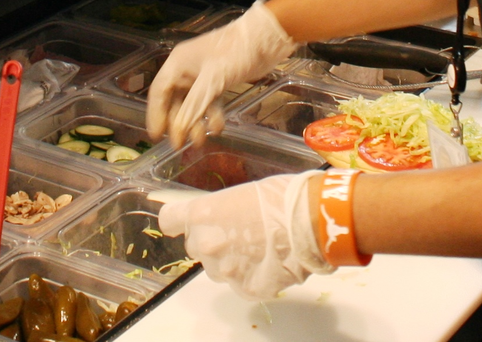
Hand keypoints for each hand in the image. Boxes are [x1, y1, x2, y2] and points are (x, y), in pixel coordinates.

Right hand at [147, 0, 296, 147]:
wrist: (266, 38)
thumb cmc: (235, 52)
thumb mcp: (213, 80)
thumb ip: (194, 106)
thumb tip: (178, 131)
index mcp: (178, 62)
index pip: (159, 91)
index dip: (155, 115)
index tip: (156, 137)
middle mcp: (186, 69)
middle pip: (174, 100)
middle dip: (178, 123)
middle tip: (179, 146)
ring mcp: (202, 75)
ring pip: (192, 104)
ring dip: (195, 122)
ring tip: (200, 142)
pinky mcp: (218, 80)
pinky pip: (208, 101)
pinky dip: (211, 114)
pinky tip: (218, 127)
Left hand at [159, 171, 331, 299]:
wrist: (312, 220)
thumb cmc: (282, 196)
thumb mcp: (243, 193)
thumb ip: (222, 211)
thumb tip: (222, 220)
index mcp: (202, 214)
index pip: (169, 220)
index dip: (178, 221)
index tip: (184, 222)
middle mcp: (206, 244)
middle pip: (197, 247)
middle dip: (213, 241)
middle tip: (240, 233)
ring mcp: (225, 271)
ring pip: (218, 269)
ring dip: (232, 261)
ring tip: (261, 248)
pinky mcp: (245, 289)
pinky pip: (241, 284)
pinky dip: (253, 276)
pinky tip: (271, 261)